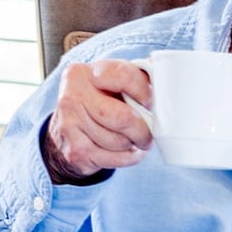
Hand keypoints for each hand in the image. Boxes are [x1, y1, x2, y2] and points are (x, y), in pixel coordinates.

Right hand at [42, 60, 153, 183]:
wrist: (65, 130)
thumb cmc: (99, 101)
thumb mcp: (111, 81)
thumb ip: (134, 76)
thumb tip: (166, 78)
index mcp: (84, 73)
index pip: (124, 76)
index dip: (144, 91)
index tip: (150, 102)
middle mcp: (73, 97)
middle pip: (122, 117)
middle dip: (142, 129)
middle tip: (148, 133)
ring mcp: (70, 125)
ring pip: (118, 141)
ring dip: (133, 144)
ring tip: (135, 140)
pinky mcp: (75, 151)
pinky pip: (112, 159)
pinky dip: (127, 158)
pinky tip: (126, 151)